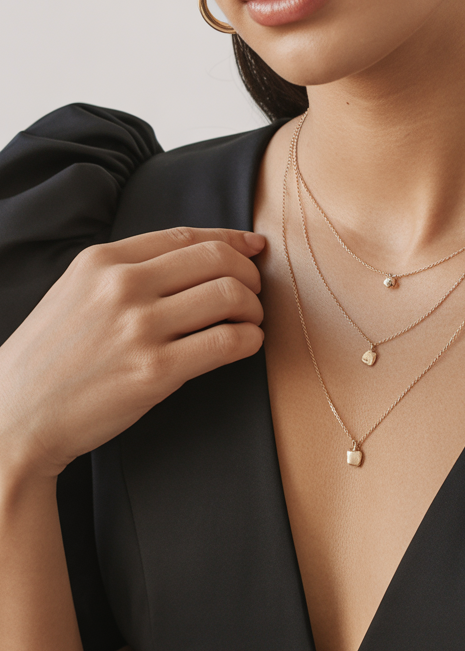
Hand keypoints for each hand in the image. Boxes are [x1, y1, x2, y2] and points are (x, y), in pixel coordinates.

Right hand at [0, 227, 264, 480]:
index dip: (231, 240)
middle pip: (216, 259)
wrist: (16, 415)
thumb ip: (126, 270)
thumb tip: (195, 257)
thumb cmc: (52, 358)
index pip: (186, 236)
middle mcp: (121, 286)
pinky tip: (246, 345)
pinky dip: (249, 340)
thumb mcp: (76, 292)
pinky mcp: (155, 371)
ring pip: (229, 295)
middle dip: (248, 273)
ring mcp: (138, 327)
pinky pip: (227, 341)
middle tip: (254, 292)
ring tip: (250, 321)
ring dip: (253, 308)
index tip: (253, 247)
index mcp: (101, 261)